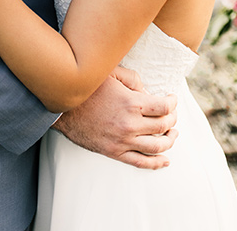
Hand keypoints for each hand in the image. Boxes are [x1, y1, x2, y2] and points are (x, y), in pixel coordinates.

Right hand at [52, 66, 177, 168]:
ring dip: (169, 141)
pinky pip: (140, 162)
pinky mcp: (115, 152)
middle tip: (172, 114)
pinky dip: (156, 163)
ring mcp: (123, 140)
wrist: (64, 108)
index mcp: (132, 103)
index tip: (172, 99)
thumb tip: (147, 91)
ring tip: (173, 134)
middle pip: (163, 126)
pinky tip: (165, 160)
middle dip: (172, 119)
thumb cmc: (88, 88)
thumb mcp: (111, 73)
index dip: (173, 103)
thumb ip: (133, 78)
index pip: (164, 107)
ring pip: (157, 146)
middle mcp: (130, 124)